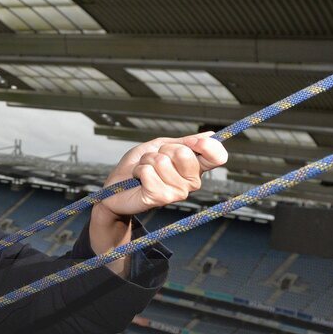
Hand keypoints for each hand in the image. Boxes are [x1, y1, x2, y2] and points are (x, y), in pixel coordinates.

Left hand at [99, 132, 227, 217]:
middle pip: (184, 152)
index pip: (217, 157)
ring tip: (143, 171)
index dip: (207, 145)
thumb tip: (211, 135)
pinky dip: (138, 170)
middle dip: (162, 150)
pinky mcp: (161, 198)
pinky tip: (138, 179)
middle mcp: (191, 182)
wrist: (115, 190)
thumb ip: (183, 142)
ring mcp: (178, 192)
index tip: (192, 142)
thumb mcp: (160, 147)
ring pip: (162, 161)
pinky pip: (148, 172)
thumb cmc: (137, 167)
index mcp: (194, 168)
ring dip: (146, 161)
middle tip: (153, 160)